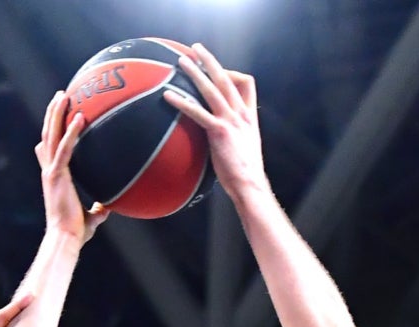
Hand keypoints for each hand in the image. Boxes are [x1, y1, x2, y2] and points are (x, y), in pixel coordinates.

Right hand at [37, 92, 107, 242]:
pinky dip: (71, 132)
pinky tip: (80, 117)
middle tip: (61, 95)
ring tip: (63, 94)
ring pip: (51, 135)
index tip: (57, 117)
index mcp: (55, 178)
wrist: (66, 239)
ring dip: (56, 113)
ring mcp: (51, 171)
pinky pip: (65, 148)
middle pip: (48, 135)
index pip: (49, 150)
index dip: (51, 133)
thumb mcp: (90, 218)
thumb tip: (108, 206)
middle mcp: (49, 171)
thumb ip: (98, 210)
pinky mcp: (57, 175)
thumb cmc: (76, 232)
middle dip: (52, 114)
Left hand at [163, 44, 265, 195]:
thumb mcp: (243, 146)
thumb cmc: (244, 173)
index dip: (231, 73)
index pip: (247, 83)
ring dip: (195, 72)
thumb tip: (215, 133)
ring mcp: (231, 121)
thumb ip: (232, 133)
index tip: (218, 73)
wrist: (251, 185)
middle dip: (210, 60)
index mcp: (249, 116)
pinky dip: (182, 102)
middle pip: (226, 78)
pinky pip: (197, 111)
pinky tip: (167, 96)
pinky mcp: (219, 132)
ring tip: (181, 62)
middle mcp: (241, 114)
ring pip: (212, 88)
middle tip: (196, 49)